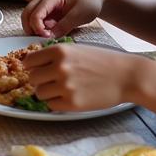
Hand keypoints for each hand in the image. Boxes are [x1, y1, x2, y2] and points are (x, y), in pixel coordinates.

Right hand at [21, 0, 106, 36]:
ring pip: (31, 17)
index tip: (45, 37)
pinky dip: (41, 29)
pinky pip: (39, 21)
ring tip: (46, 38)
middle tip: (39, 40)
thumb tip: (49, 37)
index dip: (37, 26)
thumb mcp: (79, 15)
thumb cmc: (90, 2)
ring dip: (34, 28)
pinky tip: (51, 34)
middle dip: (30, 27)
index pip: (36, 11)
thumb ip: (64, 26)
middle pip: (27, 12)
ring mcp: (47, 6)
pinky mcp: (50, 12)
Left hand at [24, 42, 142, 110]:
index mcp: (58, 51)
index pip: (29, 61)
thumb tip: (32, 64)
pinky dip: (57, 103)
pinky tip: (69, 97)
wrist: (126, 76)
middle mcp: (59, 67)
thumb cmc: (101, 61)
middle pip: (32, 78)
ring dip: (47, 93)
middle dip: (40, 81)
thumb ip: (55, 55)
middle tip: (52, 81)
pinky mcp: (72, 103)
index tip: (38, 70)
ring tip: (61, 90)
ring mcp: (65, 86)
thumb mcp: (76, 49)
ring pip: (39, 93)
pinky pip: (51, 105)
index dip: (32, 67)